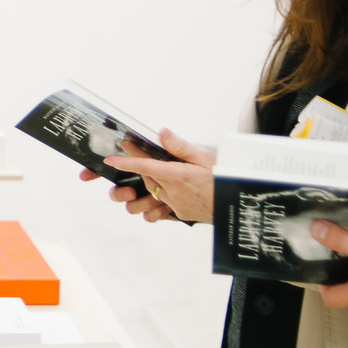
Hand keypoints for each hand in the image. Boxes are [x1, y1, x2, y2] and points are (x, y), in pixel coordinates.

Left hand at [101, 127, 217, 223]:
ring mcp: (176, 206)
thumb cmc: (225, 178)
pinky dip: (165, 192)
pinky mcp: (181, 214)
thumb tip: (162, 133)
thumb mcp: (206, 157)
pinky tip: (175, 186)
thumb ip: (181, 146)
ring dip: (154, 180)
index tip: (111, 158)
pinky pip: (164, 203)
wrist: (237, 206)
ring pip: (155, 191)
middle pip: (148, 177)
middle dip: (144, 165)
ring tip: (164, 171)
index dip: (126, 161)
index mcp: (177, 176)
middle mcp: (173, 193)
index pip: (145, 166)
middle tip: (144, 153)